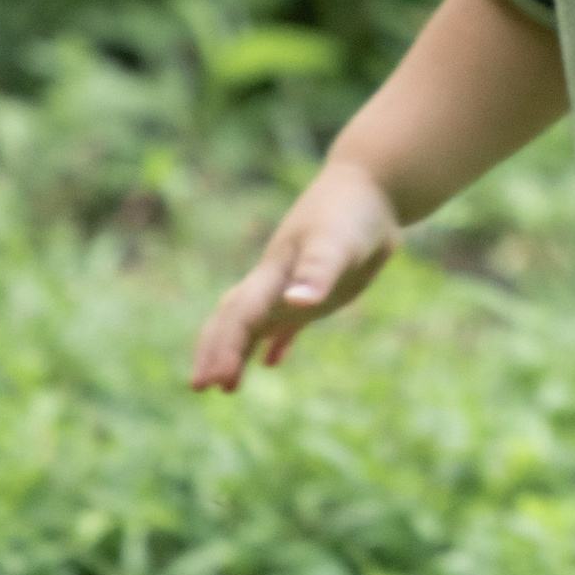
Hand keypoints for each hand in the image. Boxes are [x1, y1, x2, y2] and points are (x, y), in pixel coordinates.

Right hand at [191, 159, 397, 391]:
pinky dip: (275, 341)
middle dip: (216, 352)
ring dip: (238, 350)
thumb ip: (317, 272)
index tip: (209, 382)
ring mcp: (294, 285)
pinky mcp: (318, 289)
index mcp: (274, 274)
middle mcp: (277, 282)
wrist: (373, 187)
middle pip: (234, 320)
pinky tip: (270, 360)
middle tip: (201, 387)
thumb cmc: (351, 214)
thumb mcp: (336, 243)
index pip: (239, 317)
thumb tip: (295, 303)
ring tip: (227, 386)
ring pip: (254, 323)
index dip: (222, 349)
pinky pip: (288, 321)